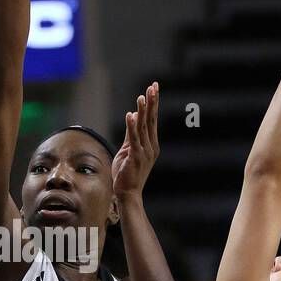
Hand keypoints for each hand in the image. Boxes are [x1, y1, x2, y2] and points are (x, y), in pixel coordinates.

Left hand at [112, 83, 160, 199]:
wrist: (128, 193)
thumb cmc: (126, 173)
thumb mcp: (128, 150)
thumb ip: (131, 134)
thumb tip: (134, 116)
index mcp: (151, 144)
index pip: (152, 120)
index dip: (153, 104)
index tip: (154, 88)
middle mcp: (150, 146)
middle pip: (151, 120)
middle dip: (152, 102)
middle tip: (154, 86)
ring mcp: (144, 152)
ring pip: (144, 127)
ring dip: (142, 111)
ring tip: (142, 96)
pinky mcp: (135, 157)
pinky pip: (133, 139)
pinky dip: (132, 126)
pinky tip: (131, 115)